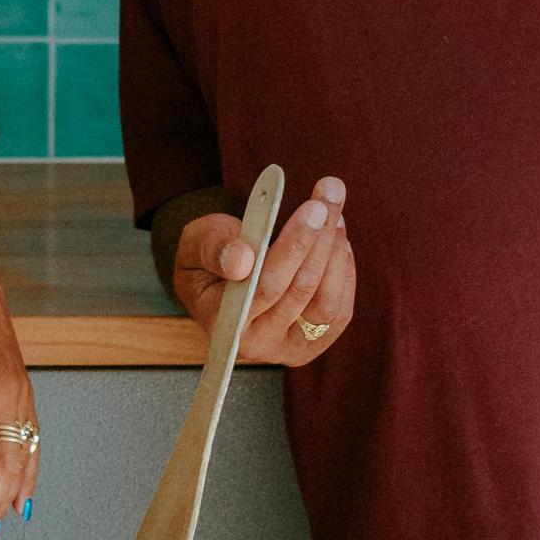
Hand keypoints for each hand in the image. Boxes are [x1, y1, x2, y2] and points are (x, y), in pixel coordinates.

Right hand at [172, 175, 354, 365]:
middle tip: (332, 191)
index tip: (313, 208)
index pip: (266, 286)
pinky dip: (343, 270)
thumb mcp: (196, 244)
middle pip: (300, 289)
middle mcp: (258, 345)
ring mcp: (289, 348)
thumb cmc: (207, 260)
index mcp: (225, 323)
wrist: (218, 289)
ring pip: (327, 301)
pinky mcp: (314, 343)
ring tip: (333, 208)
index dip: (293, 247)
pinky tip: (337, 237)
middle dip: (321, 236)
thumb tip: (242, 259)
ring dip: (335, 250)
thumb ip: (213, 249)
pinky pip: (340, 310)